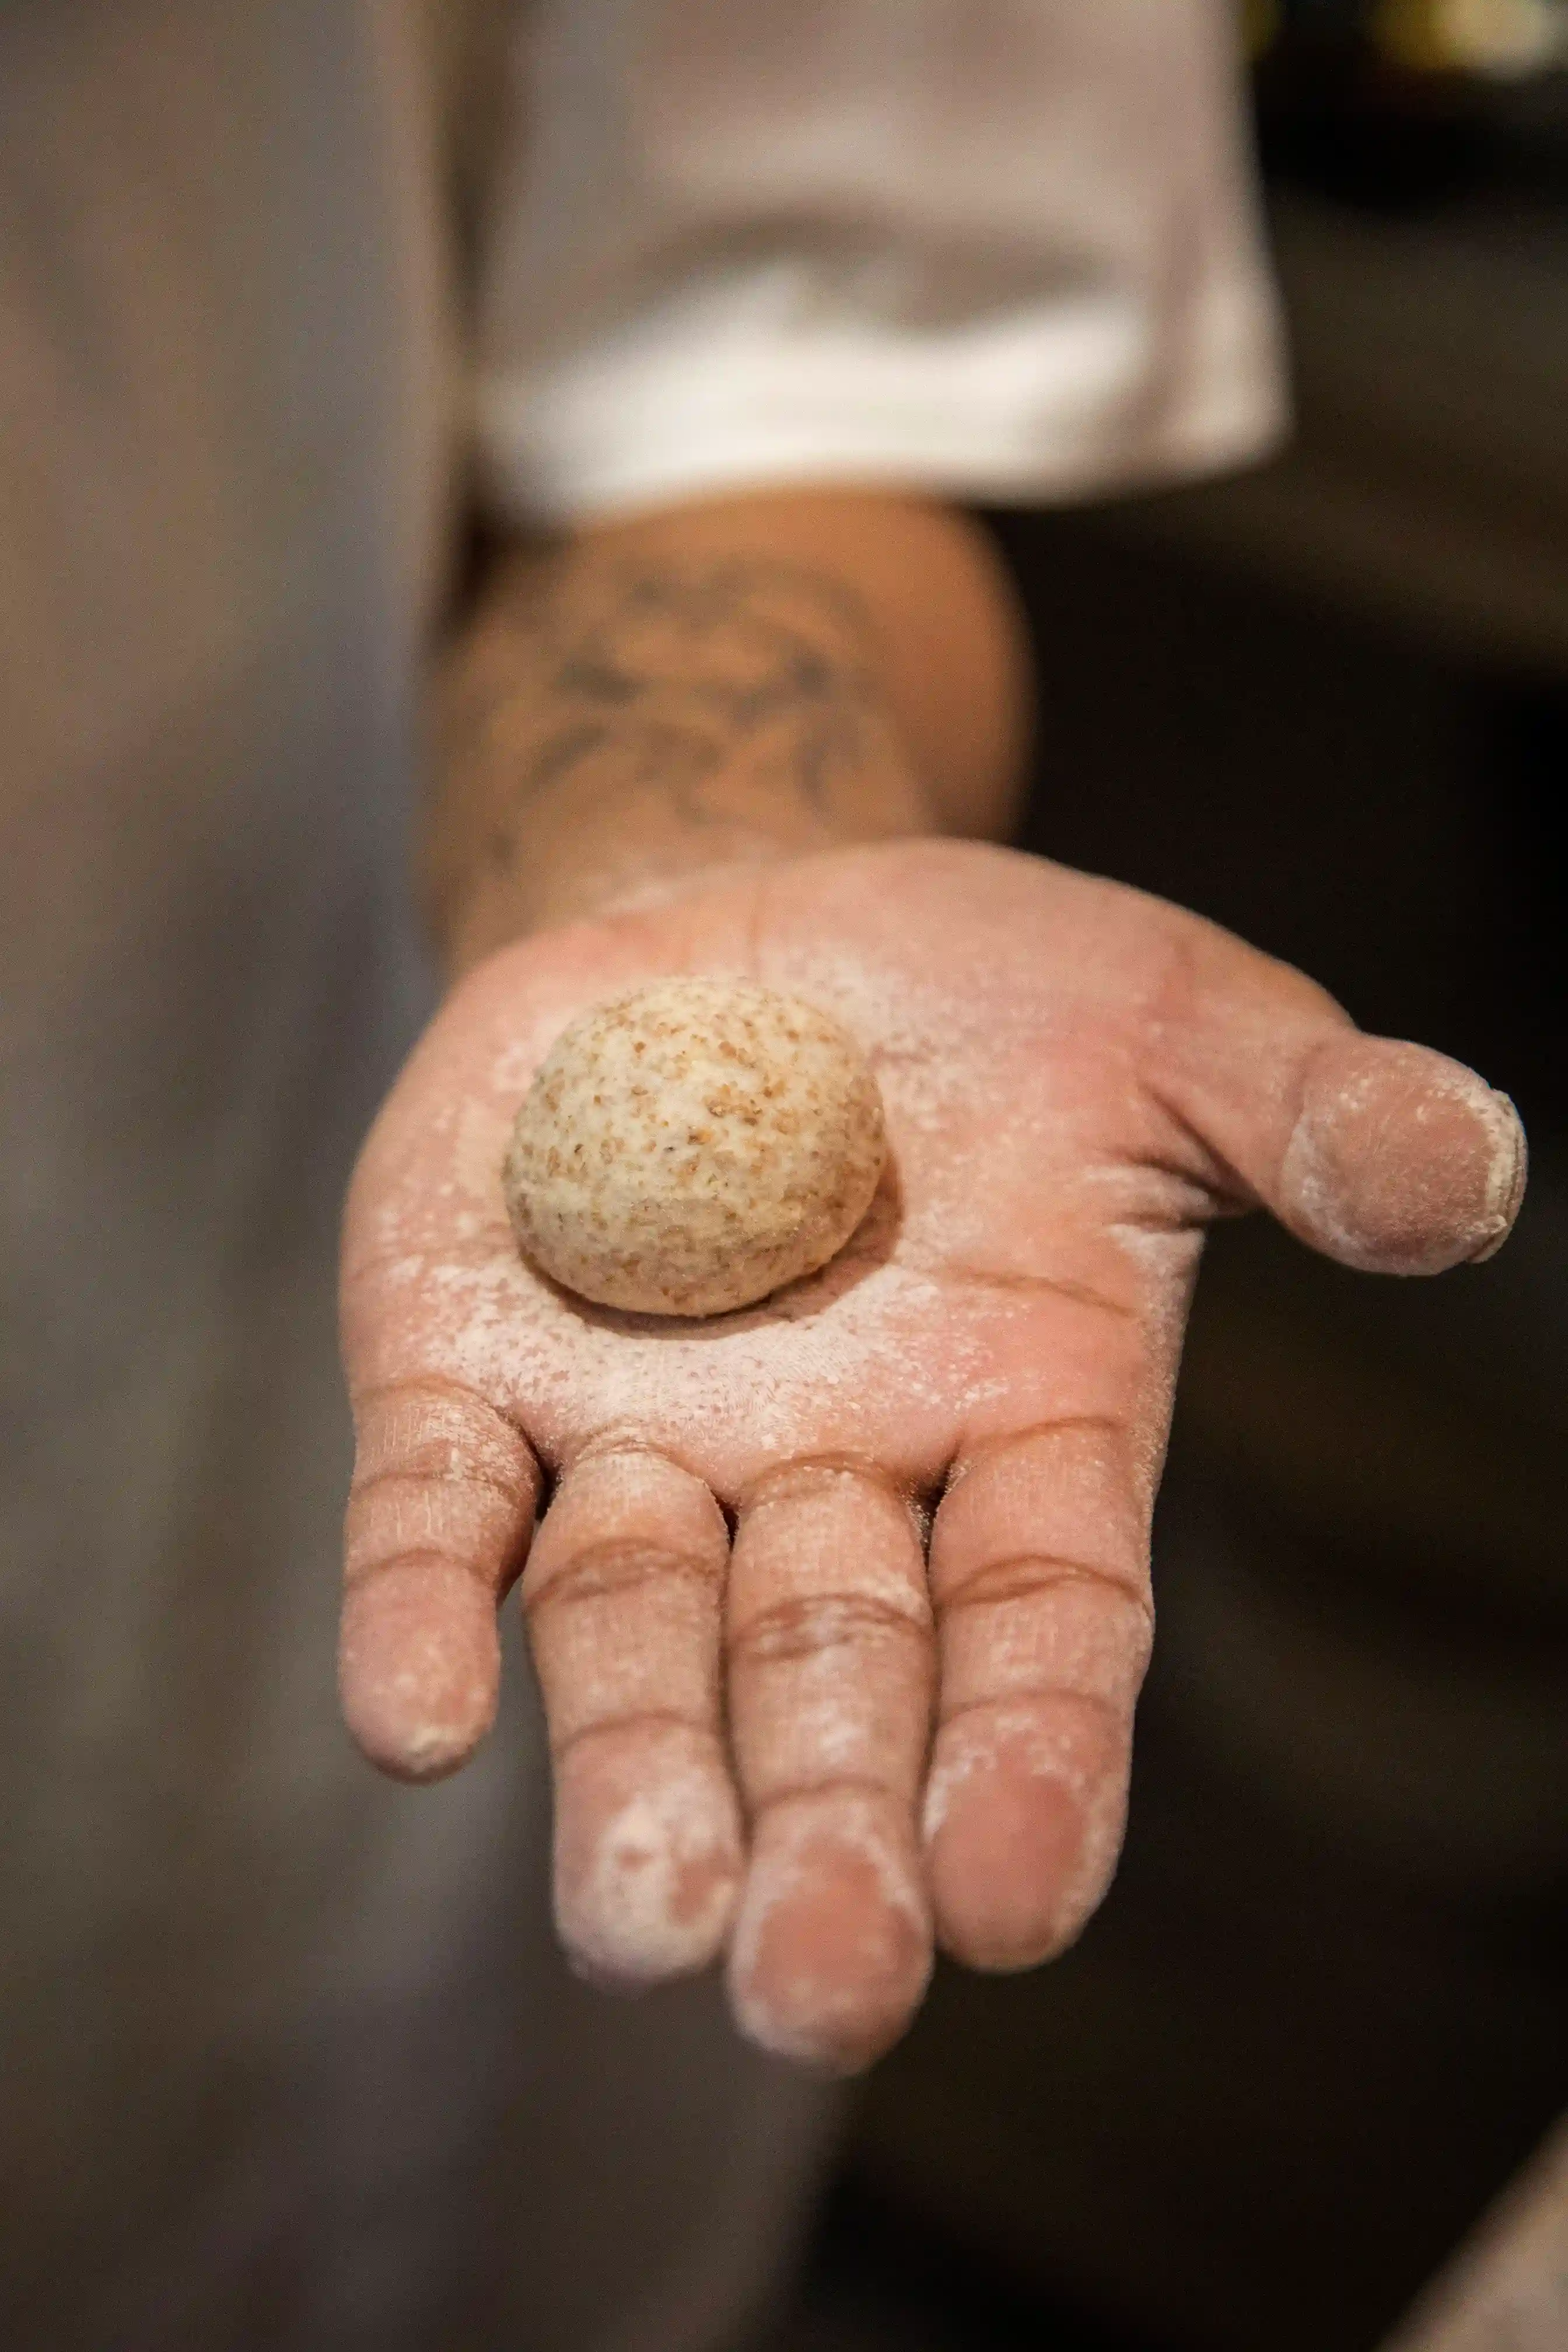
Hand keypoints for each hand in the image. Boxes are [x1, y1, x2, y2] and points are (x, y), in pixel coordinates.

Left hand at [338, 839, 1523, 2069]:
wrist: (754, 922)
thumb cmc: (1002, 1005)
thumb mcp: (1181, 1034)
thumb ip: (1308, 1122)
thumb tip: (1462, 1170)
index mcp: (1022, 1440)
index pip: (1038, 1641)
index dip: (1030, 1766)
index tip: (1009, 1900)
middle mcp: (827, 1485)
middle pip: (828, 1688)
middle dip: (824, 1837)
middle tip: (815, 1998)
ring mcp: (635, 1440)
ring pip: (628, 1640)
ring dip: (631, 1775)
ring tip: (635, 1930)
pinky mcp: (464, 1373)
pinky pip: (439, 1513)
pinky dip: (419, 1610)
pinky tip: (413, 1720)